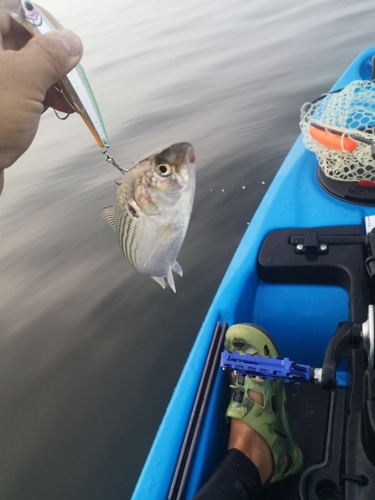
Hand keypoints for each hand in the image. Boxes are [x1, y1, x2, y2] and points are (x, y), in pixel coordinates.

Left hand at [0, 6, 82, 192]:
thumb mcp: (23, 81)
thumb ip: (49, 55)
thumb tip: (71, 40)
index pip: (12, 11)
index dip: (41, 24)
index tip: (65, 45)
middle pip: (18, 38)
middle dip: (50, 56)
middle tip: (69, 74)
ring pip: (22, 65)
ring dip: (50, 78)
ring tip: (69, 97)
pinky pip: (20, 87)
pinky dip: (41, 94)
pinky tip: (59, 106)